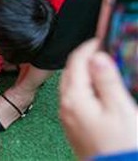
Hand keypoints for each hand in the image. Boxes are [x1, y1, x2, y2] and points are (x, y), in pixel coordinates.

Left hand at [60, 39, 137, 158]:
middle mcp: (65, 107)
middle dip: (85, 58)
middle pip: (70, 72)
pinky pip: (75, 99)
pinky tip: (99, 91)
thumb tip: (97, 56)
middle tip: (104, 51)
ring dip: (84, 73)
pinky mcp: (74, 127)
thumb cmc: (121, 146)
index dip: (89, 46)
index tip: (102, 40)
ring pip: (71, 85)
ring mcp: (68, 118)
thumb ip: (107, 81)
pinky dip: (85, 88)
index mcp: (74, 98)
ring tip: (104, 68)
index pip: (75, 61)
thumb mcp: (120, 109)